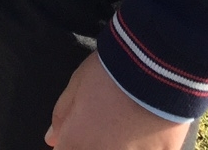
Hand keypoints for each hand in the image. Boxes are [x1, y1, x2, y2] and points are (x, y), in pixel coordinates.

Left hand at [46, 53, 191, 149]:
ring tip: (128, 122)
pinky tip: (148, 128)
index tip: (78, 134)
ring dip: (122, 144)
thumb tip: (52, 137)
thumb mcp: (76, 85)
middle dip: (95, 143)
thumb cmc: (111, 72)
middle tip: (106, 122)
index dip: (70, 142)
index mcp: (78, 141)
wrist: (155, 66)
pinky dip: (147, 144)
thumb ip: (62, 116)